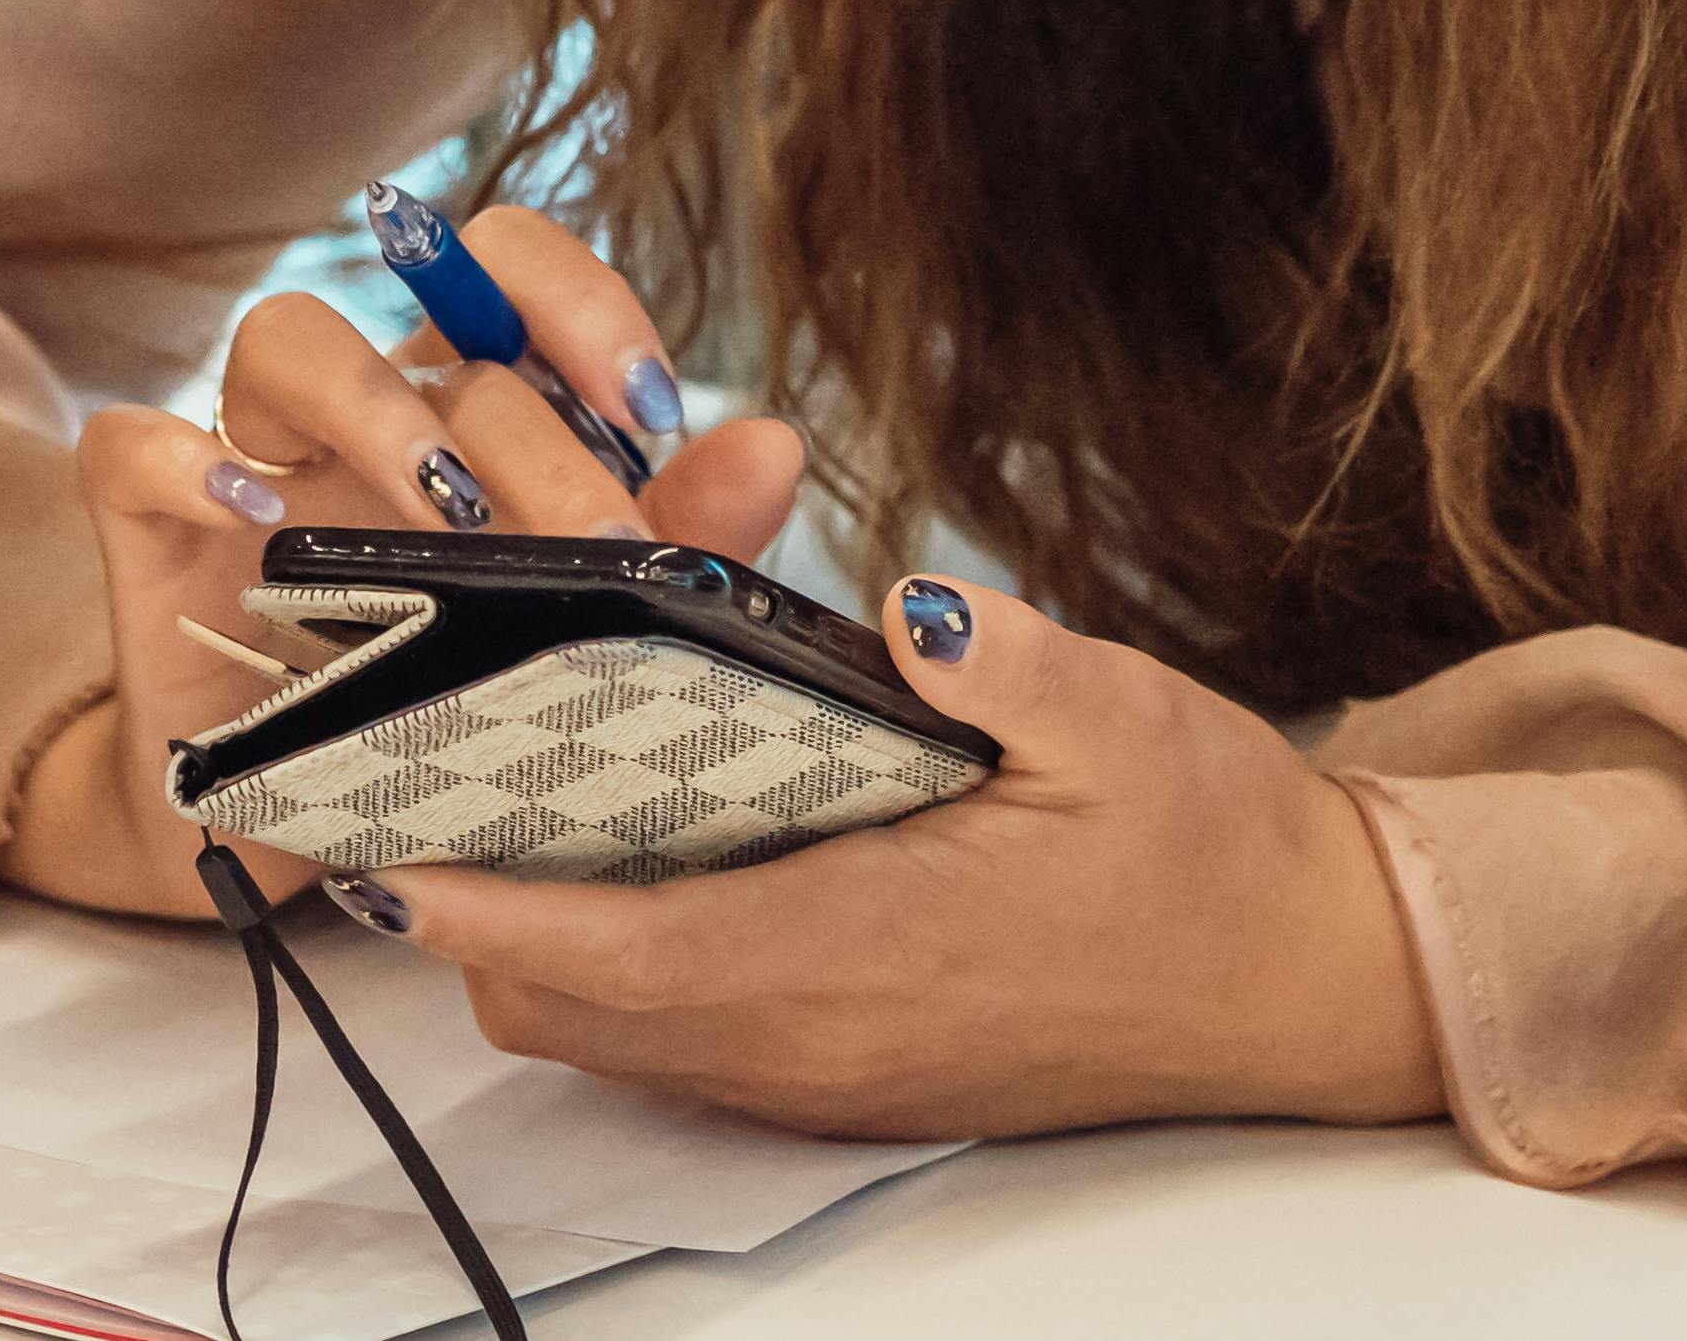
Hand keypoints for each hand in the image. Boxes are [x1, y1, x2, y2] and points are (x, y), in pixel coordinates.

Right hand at [0, 207, 803, 919]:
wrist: (285, 829)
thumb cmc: (436, 710)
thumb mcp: (574, 634)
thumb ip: (677, 539)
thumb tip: (774, 444)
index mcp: (464, 408)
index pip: (510, 270)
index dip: (583, 302)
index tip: (652, 406)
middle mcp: (361, 410)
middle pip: (430, 330)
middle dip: (529, 432)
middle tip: (589, 548)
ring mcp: (248, 455)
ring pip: (284, 333)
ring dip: (374, 404)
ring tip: (442, 511)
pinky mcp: (146, 526)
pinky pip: (127, 444)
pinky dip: (182, 455)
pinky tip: (248, 509)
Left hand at [361, 573, 1446, 1139]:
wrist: (1317, 980)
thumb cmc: (1217, 846)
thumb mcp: (1122, 717)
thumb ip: (1005, 660)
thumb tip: (908, 610)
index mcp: (867, 952)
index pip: (614, 951)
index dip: (474, 901)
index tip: (369, 835)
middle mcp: (823, 1041)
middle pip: (567, 1007)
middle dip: (465, 909)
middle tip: (395, 773)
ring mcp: (835, 1076)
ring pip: (612, 1033)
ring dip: (532, 938)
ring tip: (482, 794)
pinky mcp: (855, 1075)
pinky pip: (681, 1037)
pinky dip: (612, 960)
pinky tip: (616, 845)